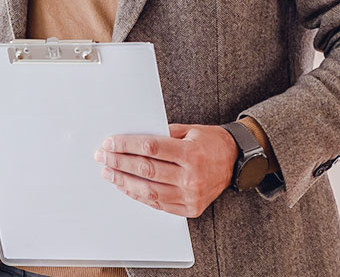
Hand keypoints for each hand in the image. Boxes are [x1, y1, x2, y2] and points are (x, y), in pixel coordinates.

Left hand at [95, 123, 236, 217]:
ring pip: (148, 191)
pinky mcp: (190, 209)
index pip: (150, 148)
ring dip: (124, 182)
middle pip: (146, 170)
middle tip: (103, 157)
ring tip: (109, 173)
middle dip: (119, 162)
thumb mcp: (190, 130)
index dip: (126, 145)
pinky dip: (138, 196)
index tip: (110, 143)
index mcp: (191, 153)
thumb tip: (131, 139)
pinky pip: (158, 204)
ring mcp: (190, 195)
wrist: (236, 163)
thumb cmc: (211, 143)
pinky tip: (126, 187)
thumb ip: (163, 134)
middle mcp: (191, 176)